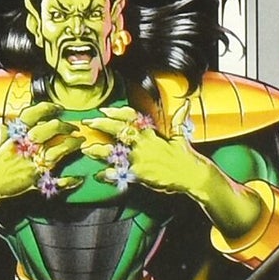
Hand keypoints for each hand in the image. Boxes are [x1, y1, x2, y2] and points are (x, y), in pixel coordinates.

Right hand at [0, 101, 84, 238]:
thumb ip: (4, 133)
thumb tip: (3, 121)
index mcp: (17, 136)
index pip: (33, 115)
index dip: (48, 108)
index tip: (58, 108)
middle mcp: (26, 146)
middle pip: (50, 129)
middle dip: (66, 126)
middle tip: (74, 128)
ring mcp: (31, 163)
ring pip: (57, 151)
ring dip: (71, 146)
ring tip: (80, 143)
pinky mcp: (35, 180)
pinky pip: (56, 181)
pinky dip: (68, 181)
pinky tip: (78, 178)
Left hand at [79, 101, 206, 197]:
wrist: (192, 175)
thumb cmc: (186, 155)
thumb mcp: (181, 134)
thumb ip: (179, 118)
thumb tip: (185, 103)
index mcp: (151, 132)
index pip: (131, 118)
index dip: (116, 113)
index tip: (104, 110)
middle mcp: (143, 143)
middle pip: (118, 130)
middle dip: (101, 124)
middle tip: (88, 122)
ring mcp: (139, 158)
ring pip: (114, 151)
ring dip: (98, 150)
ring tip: (86, 149)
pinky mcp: (139, 174)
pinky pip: (119, 173)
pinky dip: (108, 174)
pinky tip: (99, 174)